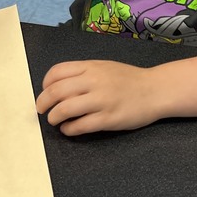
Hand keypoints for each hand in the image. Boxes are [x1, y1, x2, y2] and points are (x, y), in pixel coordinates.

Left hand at [35, 60, 162, 135]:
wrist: (155, 90)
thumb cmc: (128, 79)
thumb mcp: (104, 67)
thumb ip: (83, 73)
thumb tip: (57, 86)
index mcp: (91, 67)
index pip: (57, 72)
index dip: (45, 84)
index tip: (45, 92)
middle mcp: (94, 81)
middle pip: (56, 91)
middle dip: (43, 103)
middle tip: (42, 110)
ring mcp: (101, 100)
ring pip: (65, 109)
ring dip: (54, 117)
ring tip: (55, 120)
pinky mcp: (108, 119)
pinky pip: (81, 126)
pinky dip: (69, 129)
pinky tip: (69, 129)